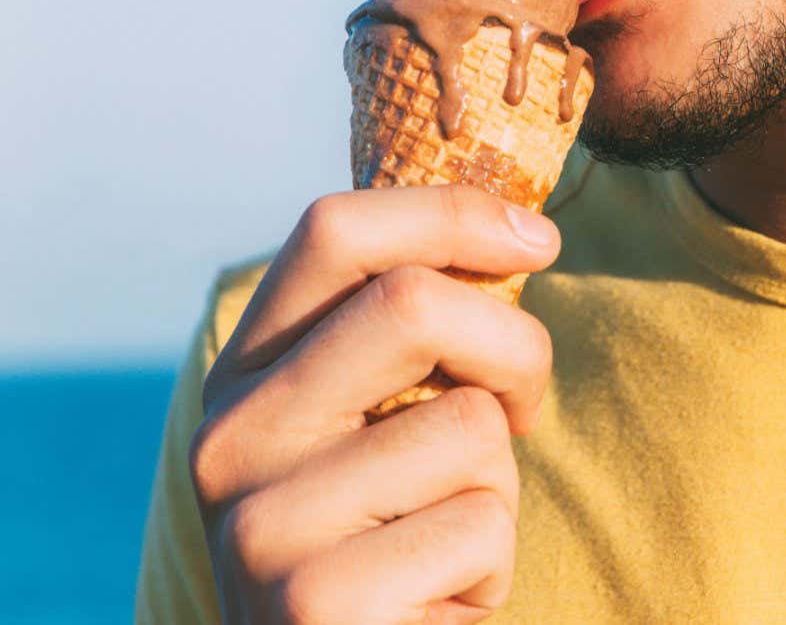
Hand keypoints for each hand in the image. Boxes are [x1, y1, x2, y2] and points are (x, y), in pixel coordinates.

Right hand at [189, 185, 559, 623]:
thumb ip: (411, 339)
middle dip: (515, 346)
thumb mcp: (386, 423)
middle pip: (412, 302)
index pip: (334, 232)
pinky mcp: (316, 602)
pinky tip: (436, 602)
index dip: (453, 215)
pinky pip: (479, 525)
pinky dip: (492, 565)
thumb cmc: (394, 541)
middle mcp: (229, 438)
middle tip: (527, 409)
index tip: (539, 239)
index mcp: (246, 377)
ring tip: (443, 539)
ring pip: (468, 424)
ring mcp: (261, 524)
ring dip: (498, 485)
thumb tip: (518, 234)